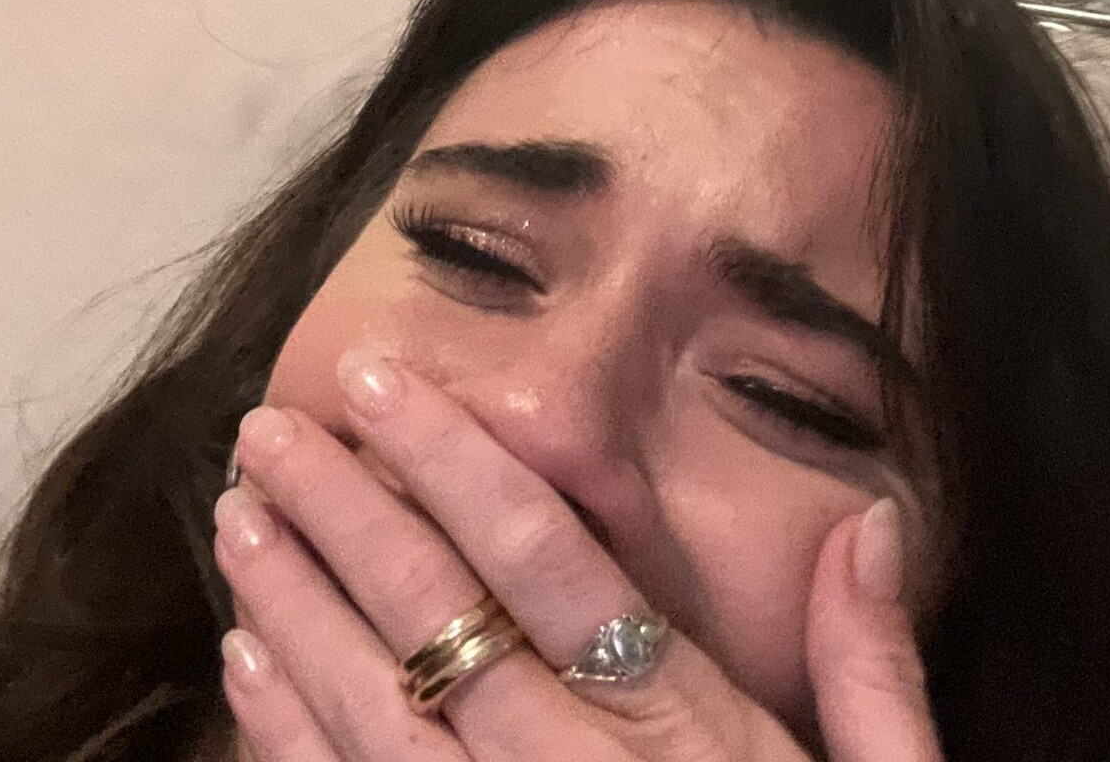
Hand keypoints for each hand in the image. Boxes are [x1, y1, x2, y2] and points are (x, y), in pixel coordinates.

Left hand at [213, 349, 942, 761]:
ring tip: (237, 521)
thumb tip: (869, 518)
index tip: (381, 383)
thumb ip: (872, 669)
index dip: (456, 463)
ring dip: (297, 613)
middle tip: (266, 432)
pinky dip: (289, 742)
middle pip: (442, 627)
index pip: (552, 566)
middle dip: (346, 517)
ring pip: (378, 721)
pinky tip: (245, 667)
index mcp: (689, 738)